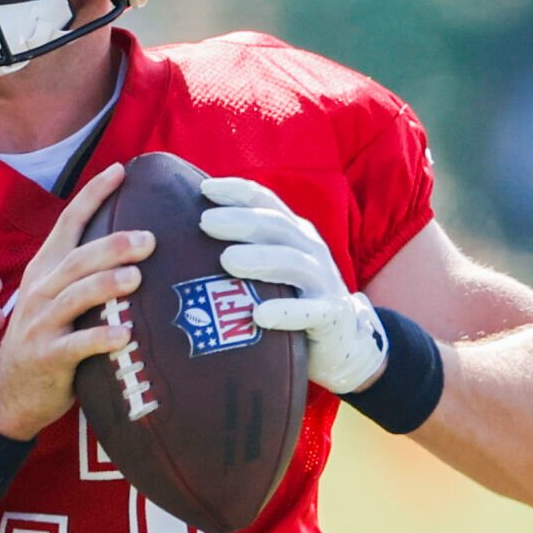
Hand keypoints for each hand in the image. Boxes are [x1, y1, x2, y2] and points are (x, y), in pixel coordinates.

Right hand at [0, 164, 155, 440]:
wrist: (7, 389)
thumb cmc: (44, 337)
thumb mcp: (54, 296)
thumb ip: (82, 272)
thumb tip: (131, 244)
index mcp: (44, 270)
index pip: (68, 223)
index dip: (92, 195)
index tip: (120, 170)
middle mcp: (40, 291)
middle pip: (76, 260)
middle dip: (112, 246)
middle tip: (149, 238)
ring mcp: (40, 323)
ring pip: (74, 297)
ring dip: (106, 285)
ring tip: (136, 278)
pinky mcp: (46, 356)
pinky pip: (75, 345)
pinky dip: (99, 338)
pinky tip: (123, 334)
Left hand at [199, 176, 387, 394]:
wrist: (344, 343)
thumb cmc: (292, 299)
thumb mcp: (272, 268)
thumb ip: (241, 248)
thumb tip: (187, 230)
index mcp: (294, 233)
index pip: (267, 202)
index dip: (238, 192)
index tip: (204, 189)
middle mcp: (310, 250)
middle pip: (276, 227)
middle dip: (241, 220)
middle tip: (205, 222)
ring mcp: (324, 282)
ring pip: (293, 263)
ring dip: (260, 259)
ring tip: (227, 260)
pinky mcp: (332, 316)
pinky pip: (310, 312)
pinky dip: (286, 312)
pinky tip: (260, 316)